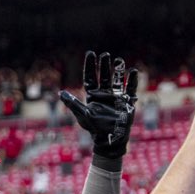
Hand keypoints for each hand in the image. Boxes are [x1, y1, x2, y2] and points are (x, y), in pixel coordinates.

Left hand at [56, 51, 138, 165]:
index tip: (91, 53)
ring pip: (117, 80)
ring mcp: (116, 97)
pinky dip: (132, 81)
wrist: (109, 140)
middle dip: (104, 65)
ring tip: (118, 60)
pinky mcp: (126, 102)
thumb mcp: (82, 114)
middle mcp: (104, 94)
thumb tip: (61, 93)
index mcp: (93, 96)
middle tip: (105, 55)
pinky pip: (130, 89)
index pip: (91, 77)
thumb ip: (73, 103)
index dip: (90, 66)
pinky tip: (132, 71)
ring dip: (118, 70)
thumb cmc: (94, 128)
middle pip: (104, 76)